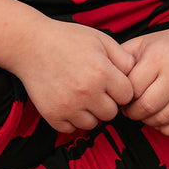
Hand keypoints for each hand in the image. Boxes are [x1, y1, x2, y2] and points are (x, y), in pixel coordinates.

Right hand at [12, 19, 135, 133]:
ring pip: (93, 124)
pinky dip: (72, 118)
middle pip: (112, 112)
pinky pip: (72, 129)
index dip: (121, 86)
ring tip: (80, 92)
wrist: (30, 44)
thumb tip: (138, 75)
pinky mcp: (53, 115)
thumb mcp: (100, 39)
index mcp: (102, 72)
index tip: (110, 78)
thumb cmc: (68, 39)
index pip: (127, 95)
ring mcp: (68, 106)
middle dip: (106, 100)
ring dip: (90, 112)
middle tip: (94, 85)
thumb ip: (123, 58)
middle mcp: (87, 92)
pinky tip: (67, 100)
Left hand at [120, 27, 168, 135]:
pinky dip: (166, 129)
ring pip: (162, 119)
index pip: (132, 88)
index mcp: (158, 56)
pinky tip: (160, 118)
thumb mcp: (141, 44)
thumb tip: (103, 82)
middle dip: (133, 112)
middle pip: (147, 107)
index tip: (121, 96)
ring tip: (144, 112)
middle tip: (130, 109)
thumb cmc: (165, 45)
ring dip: (148, 121)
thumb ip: (121, 60)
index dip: (122, 96)